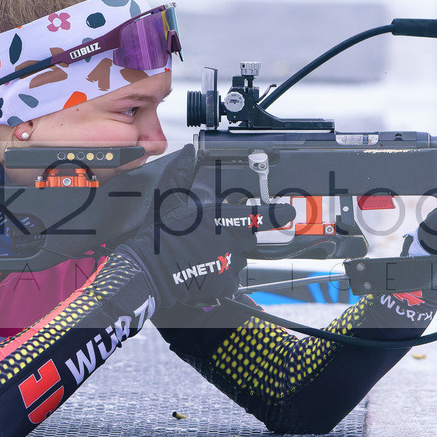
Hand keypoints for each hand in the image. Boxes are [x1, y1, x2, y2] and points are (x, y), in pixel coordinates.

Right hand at [117, 145, 293, 305]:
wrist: (149, 271)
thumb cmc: (157, 235)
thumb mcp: (168, 198)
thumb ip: (183, 173)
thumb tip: (189, 152)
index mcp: (219, 217)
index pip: (259, 215)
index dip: (278, 214)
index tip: (287, 213)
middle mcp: (228, 240)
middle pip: (249, 237)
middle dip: (238, 236)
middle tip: (216, 238)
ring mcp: (228, 263)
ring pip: (239, 259)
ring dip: (227, 256)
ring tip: (201, 255)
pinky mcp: (224, 284)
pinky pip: (230, 280)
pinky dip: (220, 277)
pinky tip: (202, 270)